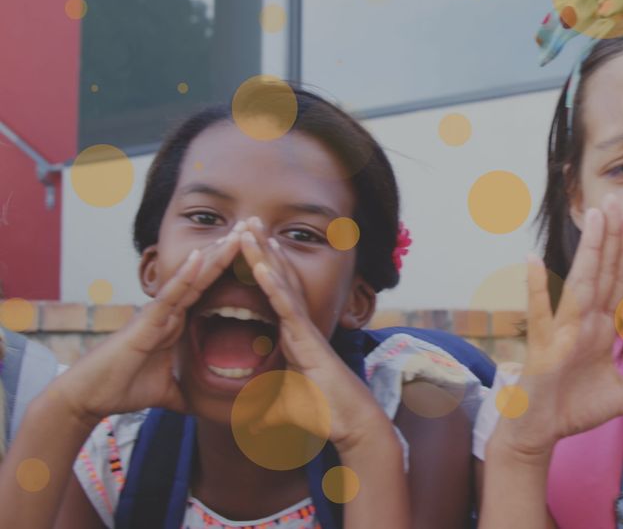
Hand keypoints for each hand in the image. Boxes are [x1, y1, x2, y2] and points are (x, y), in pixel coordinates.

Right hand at [54, 230, 243, 425]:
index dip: (230, 271)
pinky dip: (185, 275)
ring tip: (238, 232)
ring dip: (215, 255)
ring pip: (192, 278)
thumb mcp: (169, 393)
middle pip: (205, 276)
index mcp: (175, 323)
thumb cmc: (122, 390)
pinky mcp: (146, 321)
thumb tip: (208, 408)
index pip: (209, 290)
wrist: (88, 398)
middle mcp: (168, 312)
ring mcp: (157, 313)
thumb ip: (188, 393)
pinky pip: (170, 295)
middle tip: (254, 228)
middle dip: (229, 253)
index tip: (253, 254)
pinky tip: (201, 256)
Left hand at [237, 219, 395, 454]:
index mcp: (293, 337)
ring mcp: (304, 330)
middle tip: (248, 220)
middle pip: (279, 279)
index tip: (248, 245)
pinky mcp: (307, 340)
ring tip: (249, 228)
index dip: (262, 268)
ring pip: (282, 285)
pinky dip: (273, 285)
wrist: (352, 423)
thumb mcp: (286, 408)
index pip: (273, 295)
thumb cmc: (325, 414)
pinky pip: (286, 307)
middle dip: (263, 249)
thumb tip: (253, 421)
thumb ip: (269, 408)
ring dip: (264, 255)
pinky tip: (260, 265)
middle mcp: (299, 327)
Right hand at [490, 197, 622, 458]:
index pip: (618, 282)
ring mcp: (562, 331)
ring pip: (580, 283)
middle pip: (603, 272)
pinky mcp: (543, 347)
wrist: (540, 431)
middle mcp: (582, 322)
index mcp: (600, 328)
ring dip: (588, 250)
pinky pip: (539, 314)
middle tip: (619, 199)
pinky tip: (532, 261)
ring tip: (595, 217)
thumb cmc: (573, 410)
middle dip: (612, 236)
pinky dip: (535, 289)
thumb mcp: (621, 400)